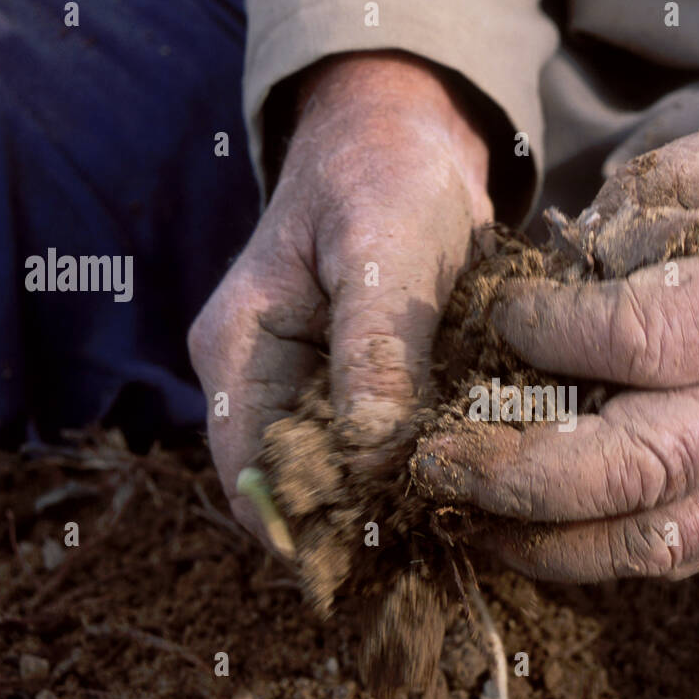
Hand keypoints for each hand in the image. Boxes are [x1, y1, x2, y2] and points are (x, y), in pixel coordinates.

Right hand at [188, 52, 492, 541]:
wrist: (409, 140)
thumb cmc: (384, 177)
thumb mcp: (382, 253)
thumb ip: (375, 353)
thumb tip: (371, 455)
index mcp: (238, 351)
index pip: (248, 474)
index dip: (302, 528)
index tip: (373, 558)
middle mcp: (262, 382)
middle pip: (291, 489)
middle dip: (351, 528)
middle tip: (426, 558)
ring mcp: (308, 389)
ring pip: (337, 478)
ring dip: (386, 506)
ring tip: (449, 532)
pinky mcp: (355, 389)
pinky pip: (374, 451)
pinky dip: (410, 472)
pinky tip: (460, 491)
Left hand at [415, 107, 698, 581]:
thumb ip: (671, 179)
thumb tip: (573, 241)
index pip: (635, 341)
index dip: (546, 334)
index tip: (504, 316)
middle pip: (624, 471)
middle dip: (510, 472)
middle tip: (434, 459)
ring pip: (643, 543)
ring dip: (538, 541)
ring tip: (463, 514)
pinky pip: (675, 556)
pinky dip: (592, 558)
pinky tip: (532, 534)